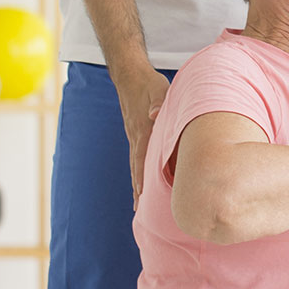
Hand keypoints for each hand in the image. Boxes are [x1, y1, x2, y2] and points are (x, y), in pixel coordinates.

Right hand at [112, 67, 169, 209]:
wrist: (130, 76)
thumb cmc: (149, 84)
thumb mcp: (158, 90)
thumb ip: (158, 102)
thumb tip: (154, 115)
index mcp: (142, 130)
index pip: (142, 159)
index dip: (142, 179)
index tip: (141, 197)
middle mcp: (136, 137)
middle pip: (136, 169)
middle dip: (138, 191)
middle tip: (139, 213)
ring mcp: (134, 136)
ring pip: (135, 165)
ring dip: (137, 185)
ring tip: (138, 204)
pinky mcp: (136, 134)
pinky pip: (137, 158)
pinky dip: (138, 172)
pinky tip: (141, 182)